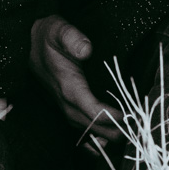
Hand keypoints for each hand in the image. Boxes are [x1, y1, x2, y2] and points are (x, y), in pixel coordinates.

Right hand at [28, 15, 121, 140]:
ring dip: (112, 134)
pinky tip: (113, 137)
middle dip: (118, 128)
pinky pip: (84, 135)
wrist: (28, 44)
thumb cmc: (48, 36)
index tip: (131, 112)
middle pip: (96, 128)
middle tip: (140, 122)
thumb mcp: (59, 30)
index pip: (93, 111)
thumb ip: (72, 38)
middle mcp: (67, 105)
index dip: (113, 116)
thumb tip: (87, 49)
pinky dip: (99, 140)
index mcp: (68, 88)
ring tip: (133, 129)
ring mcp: (67, 111)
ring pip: (92, 134)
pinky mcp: (69, 112)